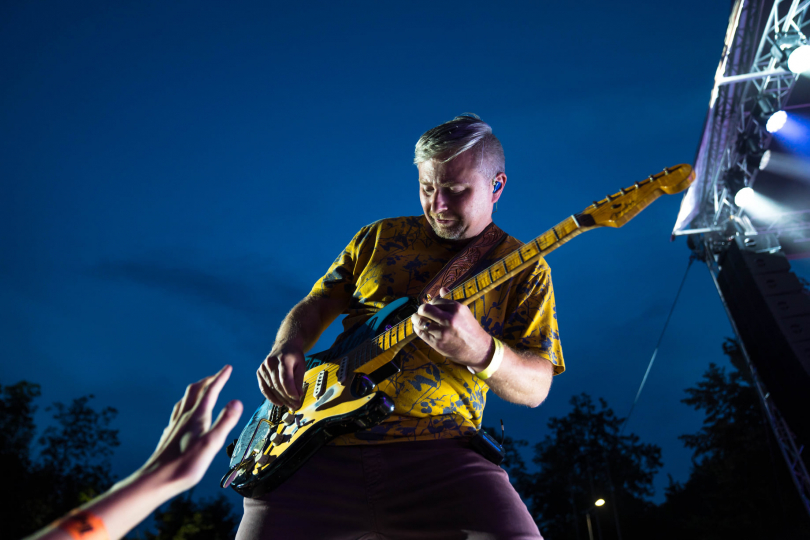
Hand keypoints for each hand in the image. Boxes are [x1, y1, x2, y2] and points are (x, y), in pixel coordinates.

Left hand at [135, 365, 242, 494]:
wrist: (157, 479)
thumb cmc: (186, 465)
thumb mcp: (212, 444)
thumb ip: (225, 422)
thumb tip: (237, 401)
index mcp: (197, 417)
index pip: (210, 391)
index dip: (220, 378)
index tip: (228, 368)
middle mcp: (184, 417)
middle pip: (195, 391)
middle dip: (207, 381)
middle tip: (217, 376)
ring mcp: (175, 425)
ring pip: (184, 400)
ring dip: (195, 390)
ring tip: (202, 389)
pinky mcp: (169, 434)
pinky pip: (177, 412)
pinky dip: (185, 405)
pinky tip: (184, 413)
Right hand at [257, 343, 304, 409]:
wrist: (285, 346)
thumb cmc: (294, 356)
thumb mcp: (301, 365)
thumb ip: (299, 380)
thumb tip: (298, 395)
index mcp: (283, 359)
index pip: (285, 379)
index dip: (291, 392)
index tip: (297, 400)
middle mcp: (271, 363)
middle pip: (278, 385)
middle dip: (287, 398)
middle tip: (295, 406)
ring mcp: (263, 367)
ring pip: (271, 388)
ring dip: (280, 399)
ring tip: (289, 406)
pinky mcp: (259, 372)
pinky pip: (264, 387)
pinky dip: (270, 397)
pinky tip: (278, 403)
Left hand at [411, 287, 493, 370]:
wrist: (478, 350)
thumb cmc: (471, 329)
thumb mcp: (464, 312)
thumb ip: (451, 300)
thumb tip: (442, 289)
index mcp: (456, 308)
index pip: (435, 300)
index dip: (431, 303)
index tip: (432, 306)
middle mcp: (449, 319)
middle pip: (425, 309)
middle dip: (421, 309)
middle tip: (421, 311)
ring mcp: (442, 332)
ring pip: (420, 321)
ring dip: (416, 319)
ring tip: (417, 318)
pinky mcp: (437, 343)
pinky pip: (421, 333)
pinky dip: (417, 329)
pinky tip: (419, 327)